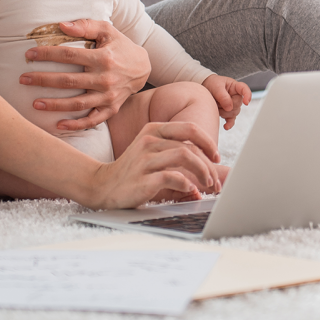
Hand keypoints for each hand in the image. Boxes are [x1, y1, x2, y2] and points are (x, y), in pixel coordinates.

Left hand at [20, 20, 150, 131]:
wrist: (142, 68)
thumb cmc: (120, 46)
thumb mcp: (107, 31)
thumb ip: (86, 26)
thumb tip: (61, 25)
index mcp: (103, 58)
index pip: (68, 56)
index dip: (47, 55)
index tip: (29, 54)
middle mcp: (105, 78)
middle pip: (68, 81)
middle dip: (43, 80)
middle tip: (23, 79)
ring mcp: (108, 96)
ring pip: (77, 103)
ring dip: (54, 105)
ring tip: (34, 103)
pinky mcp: (111, 109)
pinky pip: (92, 121)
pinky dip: (76, 125)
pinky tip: (58, 124)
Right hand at [87, 121, 221, 208]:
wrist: (102, 185)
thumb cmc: (133, 170)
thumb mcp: (154, 154)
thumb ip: (178, 153)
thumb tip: (213, 167)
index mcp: (154, 129)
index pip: (190, 128)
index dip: (208, 142)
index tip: (216, 157)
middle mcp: (150, 140)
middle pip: (190, 146)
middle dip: (208, 165)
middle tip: (215, 182)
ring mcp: (145, 158)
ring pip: (184, 156)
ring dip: (202, 173)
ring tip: (206, 186)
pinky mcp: (143, 178)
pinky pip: (172, 176)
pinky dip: (186, 183)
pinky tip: (190, 190)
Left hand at [201, 74, 251, 129]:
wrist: (204, 89)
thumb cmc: (212, 84)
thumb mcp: (216, 87)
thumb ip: (223, 96)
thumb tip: (229, 108)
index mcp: (235, 87)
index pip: (244, 89)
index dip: (248, 95)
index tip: (246, 102)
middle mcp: (236, 96)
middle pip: (237, 104)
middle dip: (227, 105)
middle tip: (216, 101)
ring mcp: (233, 105)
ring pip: (234, 113)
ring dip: (224, 112)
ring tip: (215, 105)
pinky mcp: (228, 113)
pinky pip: (231, 120)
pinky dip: (229, 124)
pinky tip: (226, 126)